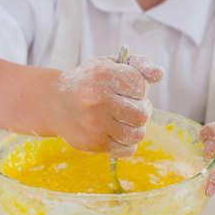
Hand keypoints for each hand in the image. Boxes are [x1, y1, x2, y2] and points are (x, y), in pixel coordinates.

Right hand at [47, 55, 163, 156]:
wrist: (54, 103)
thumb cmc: (90, 82)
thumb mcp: (110, 65)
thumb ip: (138, 66)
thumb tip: (160, 74)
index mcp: (104, 75)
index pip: (141, 86)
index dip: (139, 89)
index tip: (127, 89)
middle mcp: (99, 99)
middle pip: (142, 113)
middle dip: (140, 110)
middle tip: (129, 107)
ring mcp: (96, 123)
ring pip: (137, 134)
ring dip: (135, 128)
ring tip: (124, 121)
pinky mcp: (94, 143)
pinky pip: (127, 150)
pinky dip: (127, 143)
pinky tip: (117, 134)